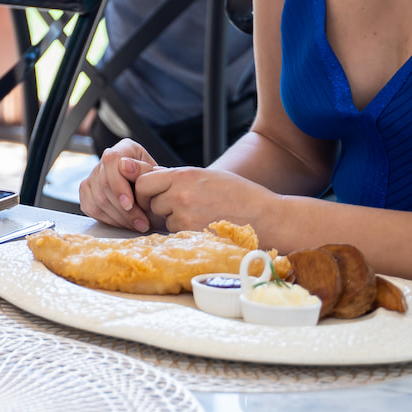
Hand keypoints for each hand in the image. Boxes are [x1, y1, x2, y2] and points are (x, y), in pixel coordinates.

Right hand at [78, 139, 159, 232]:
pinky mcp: (87, 191)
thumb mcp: (159, 177)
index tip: (129, 204)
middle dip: (123, 209)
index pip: (112, 161)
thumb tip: (125, 166)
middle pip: (104, 183)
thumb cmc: (159, 186)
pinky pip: (91, 208)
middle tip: (142, 223)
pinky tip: (124, 223)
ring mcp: (94, 174)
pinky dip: (109, 220)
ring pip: (97, 199)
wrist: (157, 196)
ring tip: (137, 226)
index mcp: (125, 148)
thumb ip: (144, 171)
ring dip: (119, 218)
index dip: (118, 185)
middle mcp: (106, 159)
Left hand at [132, 165, 281, 237]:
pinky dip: (184, 232)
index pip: (144, 182)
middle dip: (159, 206)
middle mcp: (180, 195)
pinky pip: (176, 234)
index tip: (151, 195)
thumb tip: (153, 175)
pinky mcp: (193, 236)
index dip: (145, 190)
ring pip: (163, 220)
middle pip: (150, 203)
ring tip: (199, 215)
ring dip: (173, 220)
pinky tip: (204, 226)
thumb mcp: (207, 176)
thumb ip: (179, 177)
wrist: (267, 217)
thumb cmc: (239, 194)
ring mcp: (185, 217)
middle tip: (178, 207)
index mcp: (184, 176)